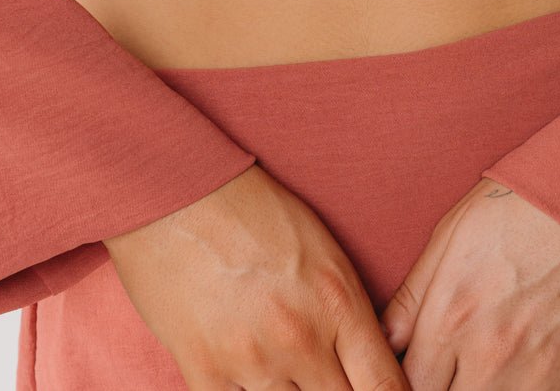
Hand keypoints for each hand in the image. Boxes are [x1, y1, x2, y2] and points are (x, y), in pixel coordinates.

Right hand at [102, 161, 411, 388]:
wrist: (173, 188)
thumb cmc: (249, 206)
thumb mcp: (320, 246)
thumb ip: (348, 310)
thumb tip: (368, 362)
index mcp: (338, 303)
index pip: (386, 388)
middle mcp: (302, 339)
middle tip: (322, 374)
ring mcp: (253, 360)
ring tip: (280, 366)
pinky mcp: (205, 371)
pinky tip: (245, 378)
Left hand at [378, 175, 559, 388]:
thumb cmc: (515, 212)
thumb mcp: (449, 238)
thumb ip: (412, 298)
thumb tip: (382, 337)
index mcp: (450, 317)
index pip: (408, 384)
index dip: (407, 380)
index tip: (415, 368)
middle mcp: (487, 354)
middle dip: (440, 386)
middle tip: (445, 369)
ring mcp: (533, 375)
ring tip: (476, 369)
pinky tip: (511, 374)